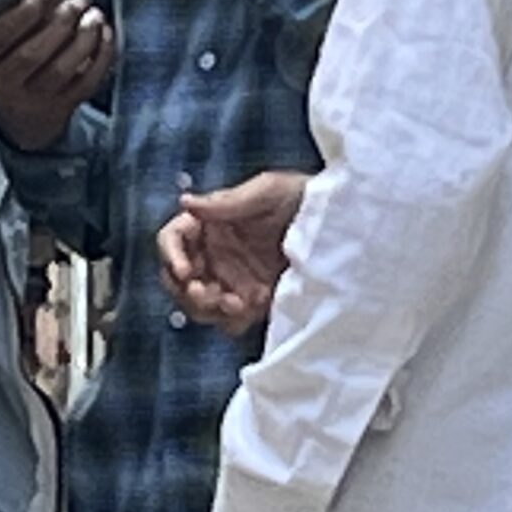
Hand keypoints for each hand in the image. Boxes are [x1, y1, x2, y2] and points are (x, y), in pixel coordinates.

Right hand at [0, 0, 114, 152]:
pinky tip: (103, 35)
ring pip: (61, 69)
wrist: (18, 119)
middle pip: (34, 53)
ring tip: (92, 14)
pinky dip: (100, 57)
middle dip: (59, 22)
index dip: (26, 11)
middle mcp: (1, 84)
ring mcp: (32, 100)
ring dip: (82, 38)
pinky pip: (85, 83)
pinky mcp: (61, 109)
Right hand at [157, 170, 309, 335]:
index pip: (172, 239)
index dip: (171, 256)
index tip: (186, 272)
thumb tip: (186, 203)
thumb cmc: (301, 196)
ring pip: (199, 304)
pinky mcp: (250, 301)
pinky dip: (235, 320)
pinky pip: (228, 320)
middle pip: (177, 279)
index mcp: (209, 222)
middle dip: (188, 291)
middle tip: (211, 295)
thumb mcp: (267, 191)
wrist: (340, 227)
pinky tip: (255, 307)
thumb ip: (226, 202)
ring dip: (210, 310)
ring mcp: (230, 279)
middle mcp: (214, 252)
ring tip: (237, 305)